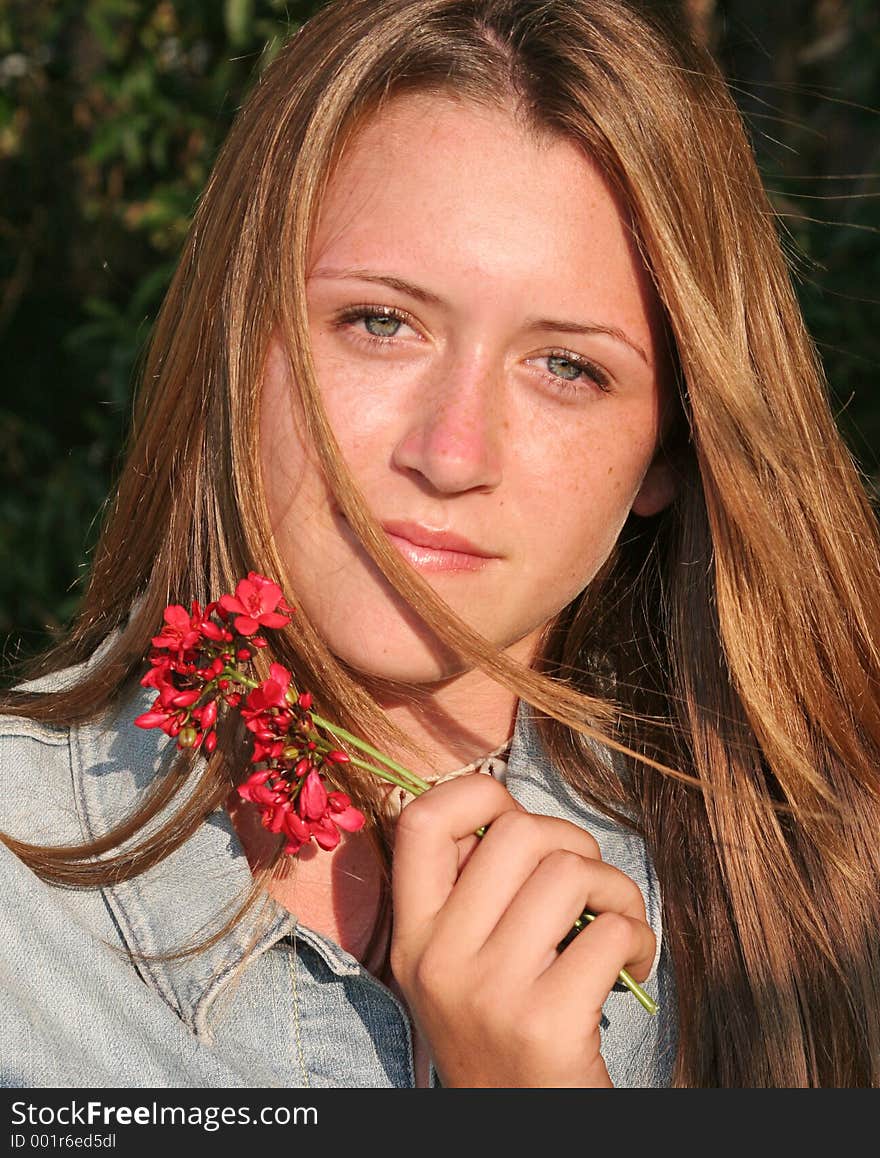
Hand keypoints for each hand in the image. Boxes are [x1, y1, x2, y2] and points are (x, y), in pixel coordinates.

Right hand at [390, 774, 655, 1087]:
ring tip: (618, 923)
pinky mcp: (546, 1023)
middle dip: (572, 841)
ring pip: (569, 872)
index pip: (421, 821)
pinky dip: (638, 937)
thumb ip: (469, 894)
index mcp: (413, 935)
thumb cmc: (504, 1033)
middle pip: (515, 832)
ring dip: (616, 889)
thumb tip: (511, 812)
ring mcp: (490, 992)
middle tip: (588, 884)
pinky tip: (633, 964)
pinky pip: (610, 931)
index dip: (477, 794)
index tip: (515, 818)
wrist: (522, 1131)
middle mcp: (439, 959)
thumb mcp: (457, 966)